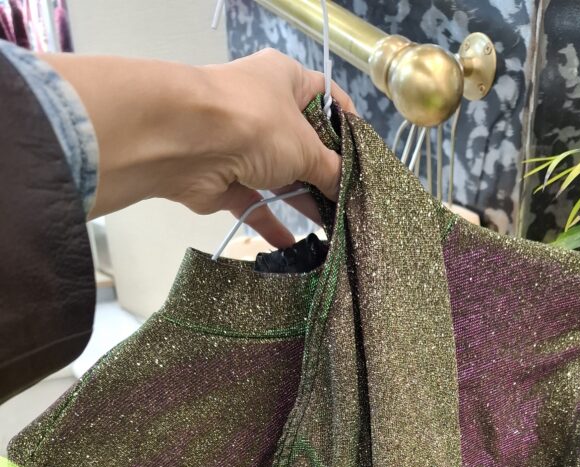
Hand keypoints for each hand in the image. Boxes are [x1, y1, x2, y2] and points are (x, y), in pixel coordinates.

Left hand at [43, 48, 355, 246]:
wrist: (184, 141)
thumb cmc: (254, 125)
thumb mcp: (306, 146)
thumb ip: (331, 170)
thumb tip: (347, 189)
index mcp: (286, 81)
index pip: (328, 100)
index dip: (349, 128)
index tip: (368, 161)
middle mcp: (264, 108)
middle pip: (304, 144)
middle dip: (327, 175)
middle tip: (353, 203)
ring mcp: (242, 145)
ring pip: (281, 176)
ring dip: (304, 202)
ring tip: (334, 228)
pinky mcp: (225, 180)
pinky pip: (256, 204)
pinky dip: (272, 224)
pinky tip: (295, 246)